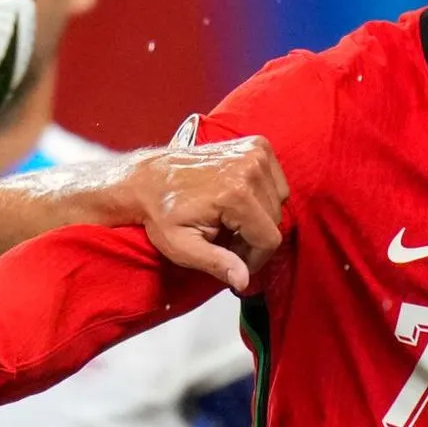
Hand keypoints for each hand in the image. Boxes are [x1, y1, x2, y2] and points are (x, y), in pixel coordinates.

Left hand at [125, 136, 286, 291]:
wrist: (148, 179)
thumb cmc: (161, 214)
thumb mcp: (182, 246)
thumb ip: (216, 264)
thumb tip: (244, 281)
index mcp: (235, 192)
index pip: (269, 238)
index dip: (255, 258)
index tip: (236, 262)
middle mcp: (250, 167)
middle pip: (276, 220)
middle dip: (256, 238)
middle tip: (229, 243)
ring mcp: (254, 151)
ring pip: (279, 201)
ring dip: (260, 217)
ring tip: (231, 223)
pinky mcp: (256, 145)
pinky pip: (276, 181)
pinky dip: (263, 195)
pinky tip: (239, 202)